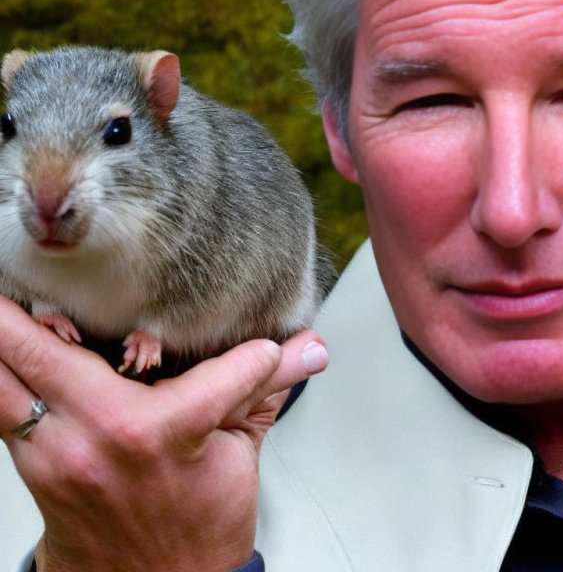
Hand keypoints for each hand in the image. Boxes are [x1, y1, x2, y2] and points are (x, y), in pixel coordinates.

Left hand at [0, 296, 328, 571]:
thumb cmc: (195, 526)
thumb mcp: (241, 454)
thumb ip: (269, 389)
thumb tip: (312, 348)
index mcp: (166, 432)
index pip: (214, 364)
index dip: (248, 352)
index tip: (263, 350)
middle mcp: (100, 436)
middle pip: (36, 349)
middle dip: (14, 304)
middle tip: (15, 256)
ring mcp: (55, 452)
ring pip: (1, 377)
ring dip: (0, 334)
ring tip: (2, 298)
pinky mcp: (32, 465)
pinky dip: (1, 372)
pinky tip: (7, 346)